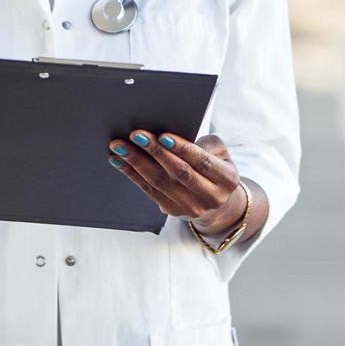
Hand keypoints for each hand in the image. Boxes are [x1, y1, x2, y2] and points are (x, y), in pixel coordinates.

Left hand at [107, 130, 246, 233]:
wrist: (217, 202)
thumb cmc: (214, 167)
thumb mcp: (220, 153)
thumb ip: (205, 143)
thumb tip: (173, 138)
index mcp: (226, 179)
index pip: (201, 162)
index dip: (182, 149)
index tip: (162, 135)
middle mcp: (210, 197)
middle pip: (178, 172)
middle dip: (155, 152)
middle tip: (136, 135)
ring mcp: (190, 207)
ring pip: (159, 182)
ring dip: (136, 162)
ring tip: (120, 146)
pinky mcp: (172, 211)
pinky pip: (149, 190)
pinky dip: (132, 174)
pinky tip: (119, 160)